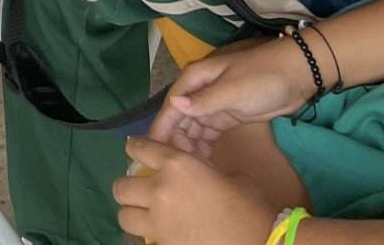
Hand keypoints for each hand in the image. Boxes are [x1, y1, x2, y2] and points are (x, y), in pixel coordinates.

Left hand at [113, 141, 277, 244]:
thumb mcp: (226, 175)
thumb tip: (193, 175)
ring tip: (146, 215)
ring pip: (125, 216)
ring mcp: (159, 223)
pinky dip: (147, 235)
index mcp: (177, 165)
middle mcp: (160, 191)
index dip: (135, 149)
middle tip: (141, 191)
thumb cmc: (250, 206)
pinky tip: (162, 233)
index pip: (138, 148)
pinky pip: (144, 239)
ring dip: (133, 213)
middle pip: (121, 186)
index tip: (137, 153)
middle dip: (129, 187)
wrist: (262, 243)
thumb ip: (201, 169)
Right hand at [150, 40, 313, 157]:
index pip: (172, 106)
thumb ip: (205, 100)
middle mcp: (200, 90)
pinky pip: (207, 134)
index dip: (161, 129)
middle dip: (174, 143)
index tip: (151, 152)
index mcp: (196, 78)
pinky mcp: (226, 115)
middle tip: (175, 170)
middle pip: (179, 120)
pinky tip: (204, 164)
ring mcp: (213, 104)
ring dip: (189, 148)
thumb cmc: (262, 77)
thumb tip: (174, 105)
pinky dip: (203, 148)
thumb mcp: (234, 90)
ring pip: (192, 129)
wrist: (296, 76)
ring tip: (190, 171)